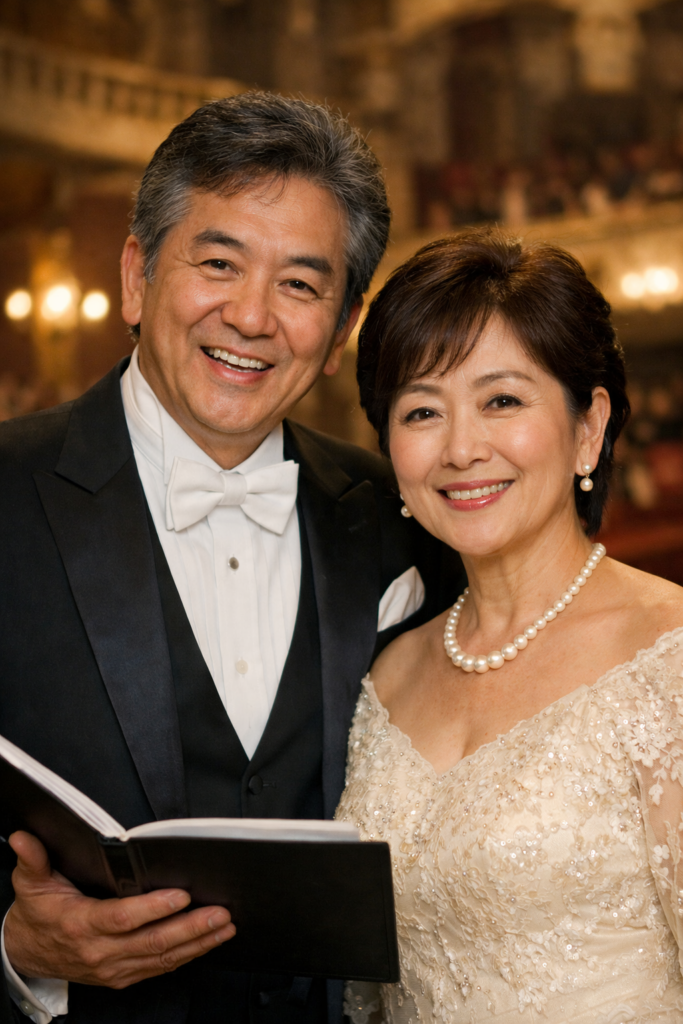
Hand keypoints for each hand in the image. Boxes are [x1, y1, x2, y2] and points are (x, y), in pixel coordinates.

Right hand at [4, 831, 235, 987]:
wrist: (27, 953)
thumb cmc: (37, 913)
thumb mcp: (29, 883)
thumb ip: (32, 859)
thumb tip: (23, 838)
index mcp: (80, 925)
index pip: (122, 919)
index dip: (153, 909)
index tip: (180, 895)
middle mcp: (100, 952)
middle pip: (151, 941)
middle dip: (190, 927)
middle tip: (219, 911)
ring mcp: (113, 968)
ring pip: (162, 959)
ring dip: (197, 942)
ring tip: (224, 925)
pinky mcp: (123, 975)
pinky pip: (160, 968)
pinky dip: (188, 955)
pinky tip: (209, 941)